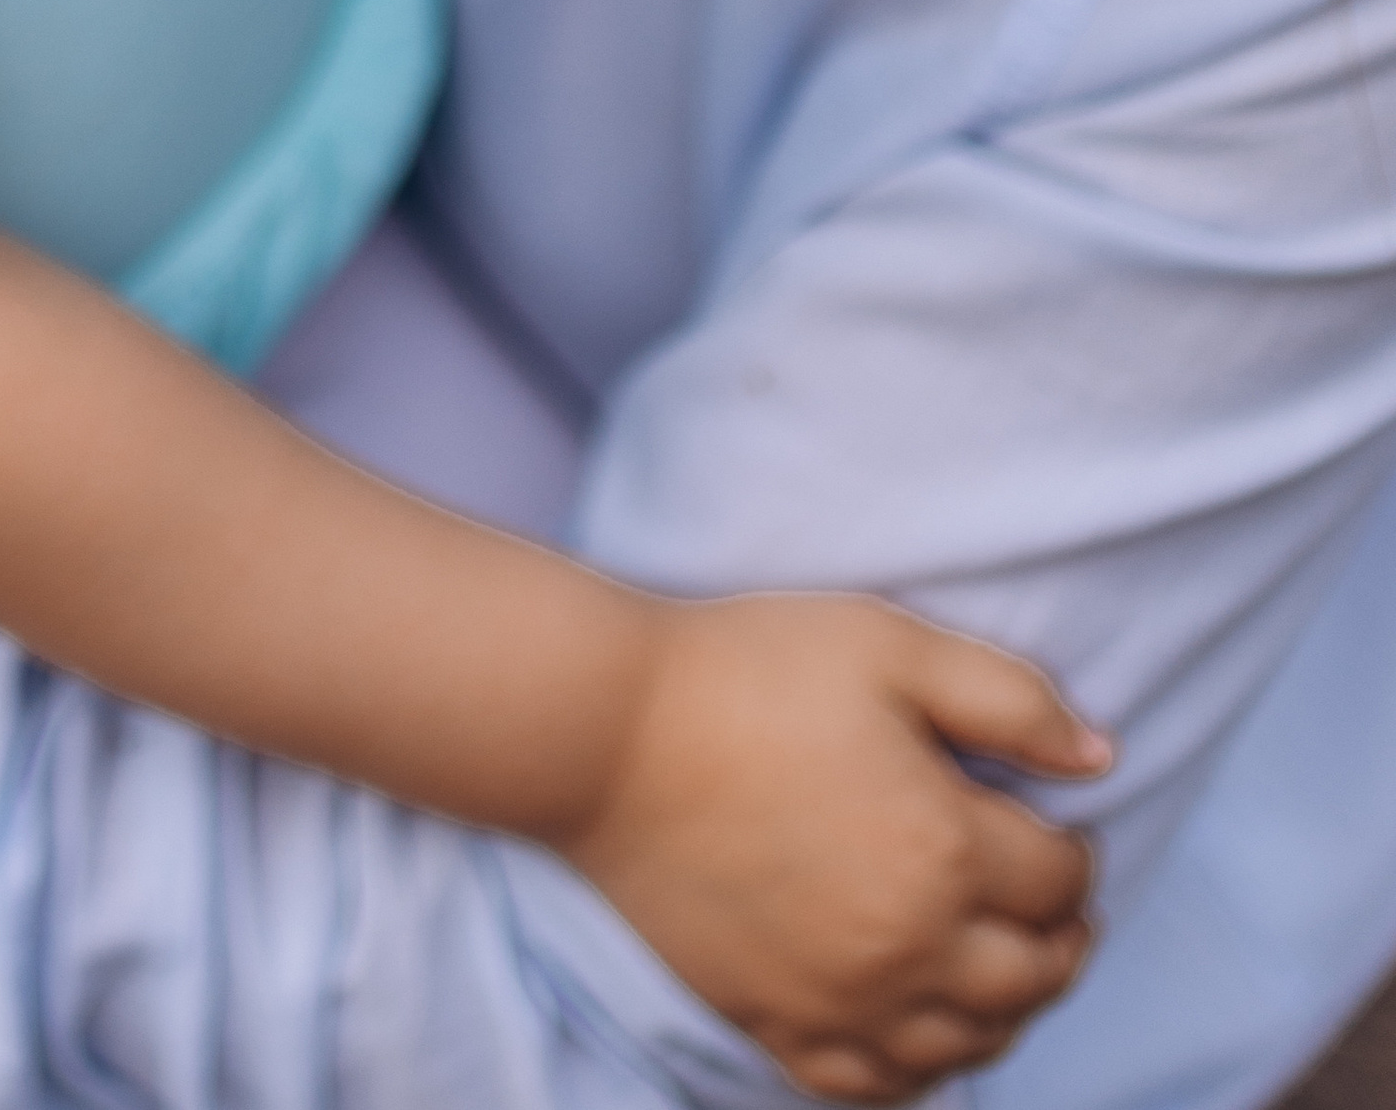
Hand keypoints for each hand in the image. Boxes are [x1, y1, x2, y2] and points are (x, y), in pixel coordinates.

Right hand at [566, 594, 1106, 1102]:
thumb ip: (1010, 699)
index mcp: (947, 848)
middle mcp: (909, 946)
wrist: (607, 734)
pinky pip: (877, 1085)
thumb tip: (1103, 759)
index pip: (1062, 878)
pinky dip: (921, 1070)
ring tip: (1008, 967)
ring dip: (1010, 1010)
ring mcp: (841, 999)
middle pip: (1034, 977)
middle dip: (1064, 940)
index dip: (1074, 849)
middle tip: (1057, 907)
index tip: (1058, 825)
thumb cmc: (748, 670)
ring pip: (970, 1045)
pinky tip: (926, 1034)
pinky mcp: (776, 1023)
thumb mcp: (888, 644)